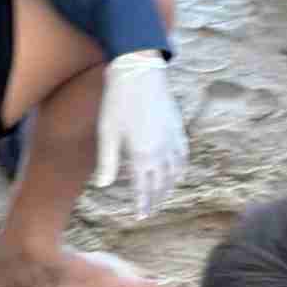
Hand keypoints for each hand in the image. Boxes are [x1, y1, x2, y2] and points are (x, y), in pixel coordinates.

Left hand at [95, 51, 188, 221]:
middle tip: (151, 211)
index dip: (142, 205)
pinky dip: (181, 168)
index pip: (143, 189)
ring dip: (169, 187)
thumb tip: (103, 186)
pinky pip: (183, 155)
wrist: (139, 69)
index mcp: (141, 156)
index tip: (140, 217)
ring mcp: (171, 140)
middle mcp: (160, 152)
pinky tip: (178, 173)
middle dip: (156, 200)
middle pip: (160, 184)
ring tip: (163, 195)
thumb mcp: (107, 132)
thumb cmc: (118, 100)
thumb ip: (107, 162)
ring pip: (174, 173)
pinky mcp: (177, 128)